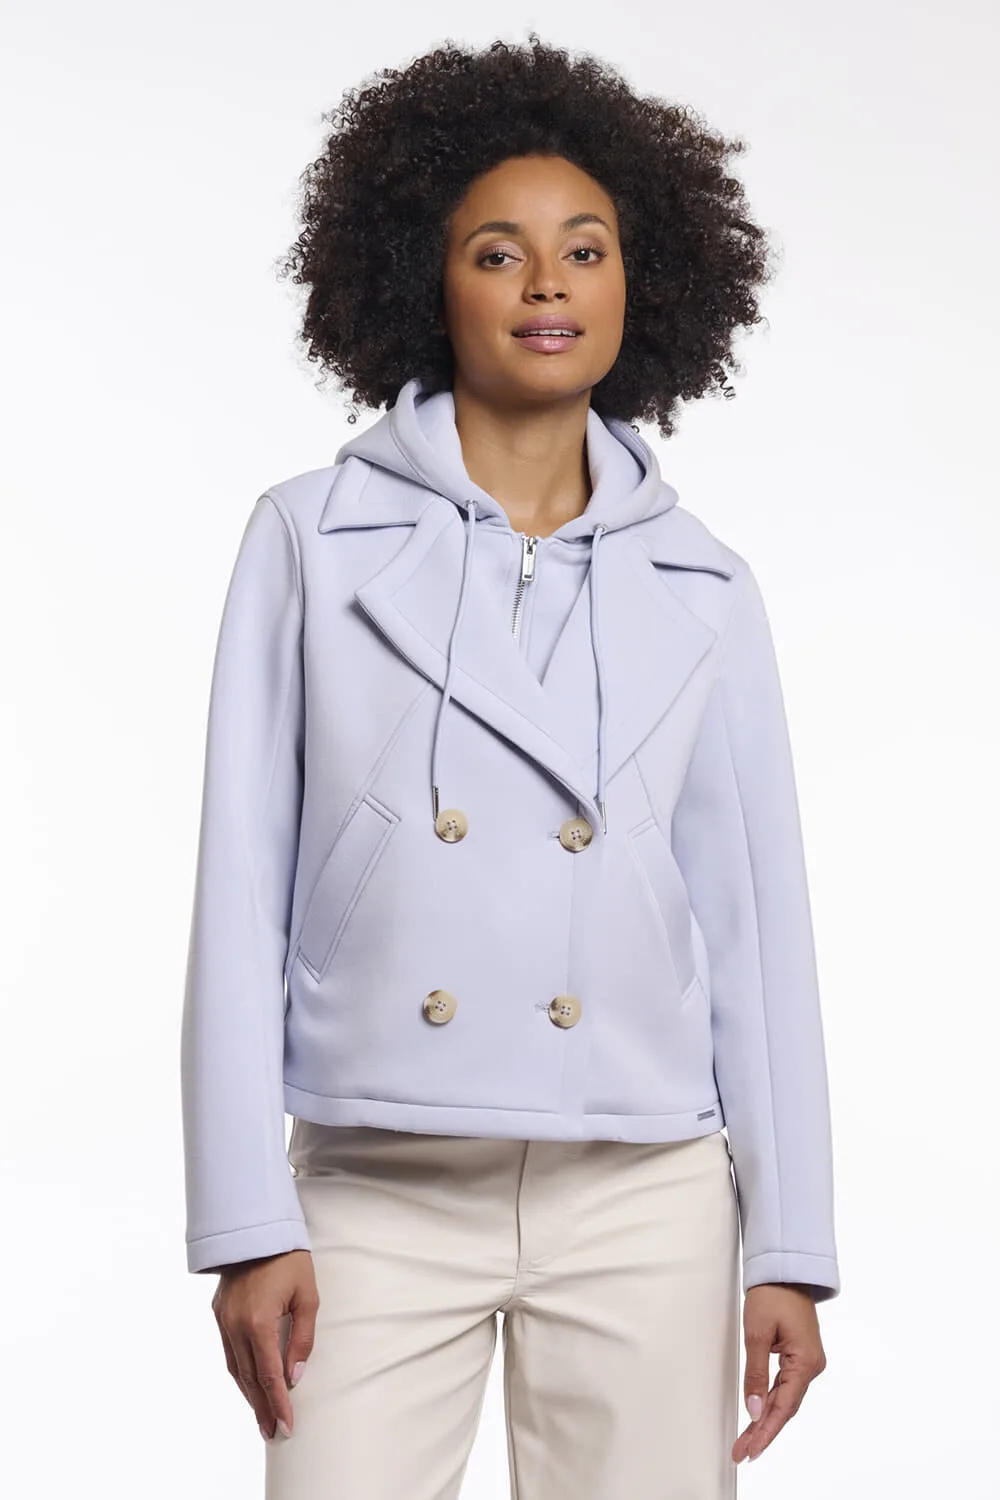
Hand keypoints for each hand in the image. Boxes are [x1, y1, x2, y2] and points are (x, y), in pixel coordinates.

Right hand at [211, 1249, 318, 1440]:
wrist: (255, 1228)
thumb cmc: (288, 1258)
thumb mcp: (307, 1296)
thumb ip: (303, 1338)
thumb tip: (295, 1375)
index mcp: (259, 1322)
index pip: (270, 1375)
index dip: (279, 1404)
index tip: (287, 1426)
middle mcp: (235, 1326)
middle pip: (250, 1379)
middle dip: (263, 1408)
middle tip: (274, 1433)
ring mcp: (223, 1320)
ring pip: (236, 1369)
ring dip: (249, 1395)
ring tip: (262, 1417)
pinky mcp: (218, 1314)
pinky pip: (228, 1352)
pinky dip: (239, 1373)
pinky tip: (249, 1385)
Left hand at [732, 1283, 826, 1464]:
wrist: (784, 1268)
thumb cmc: (772, 1294)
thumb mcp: (757, 1333)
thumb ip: (755, 1374)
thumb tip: (753, 1408)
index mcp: (805, 1362)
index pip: (783, 1407)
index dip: (765, 1431)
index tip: (750, 1450)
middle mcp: (811, 1365)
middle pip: (785, 1408)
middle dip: (763, 1431)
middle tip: (742, 1452)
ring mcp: (807, 1361)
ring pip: (784, 1399)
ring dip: (765, 1419)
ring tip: (746, 1440)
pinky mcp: (799, 1356)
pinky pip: (785, 1386)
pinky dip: (770, 1401)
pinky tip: (758, 1416)